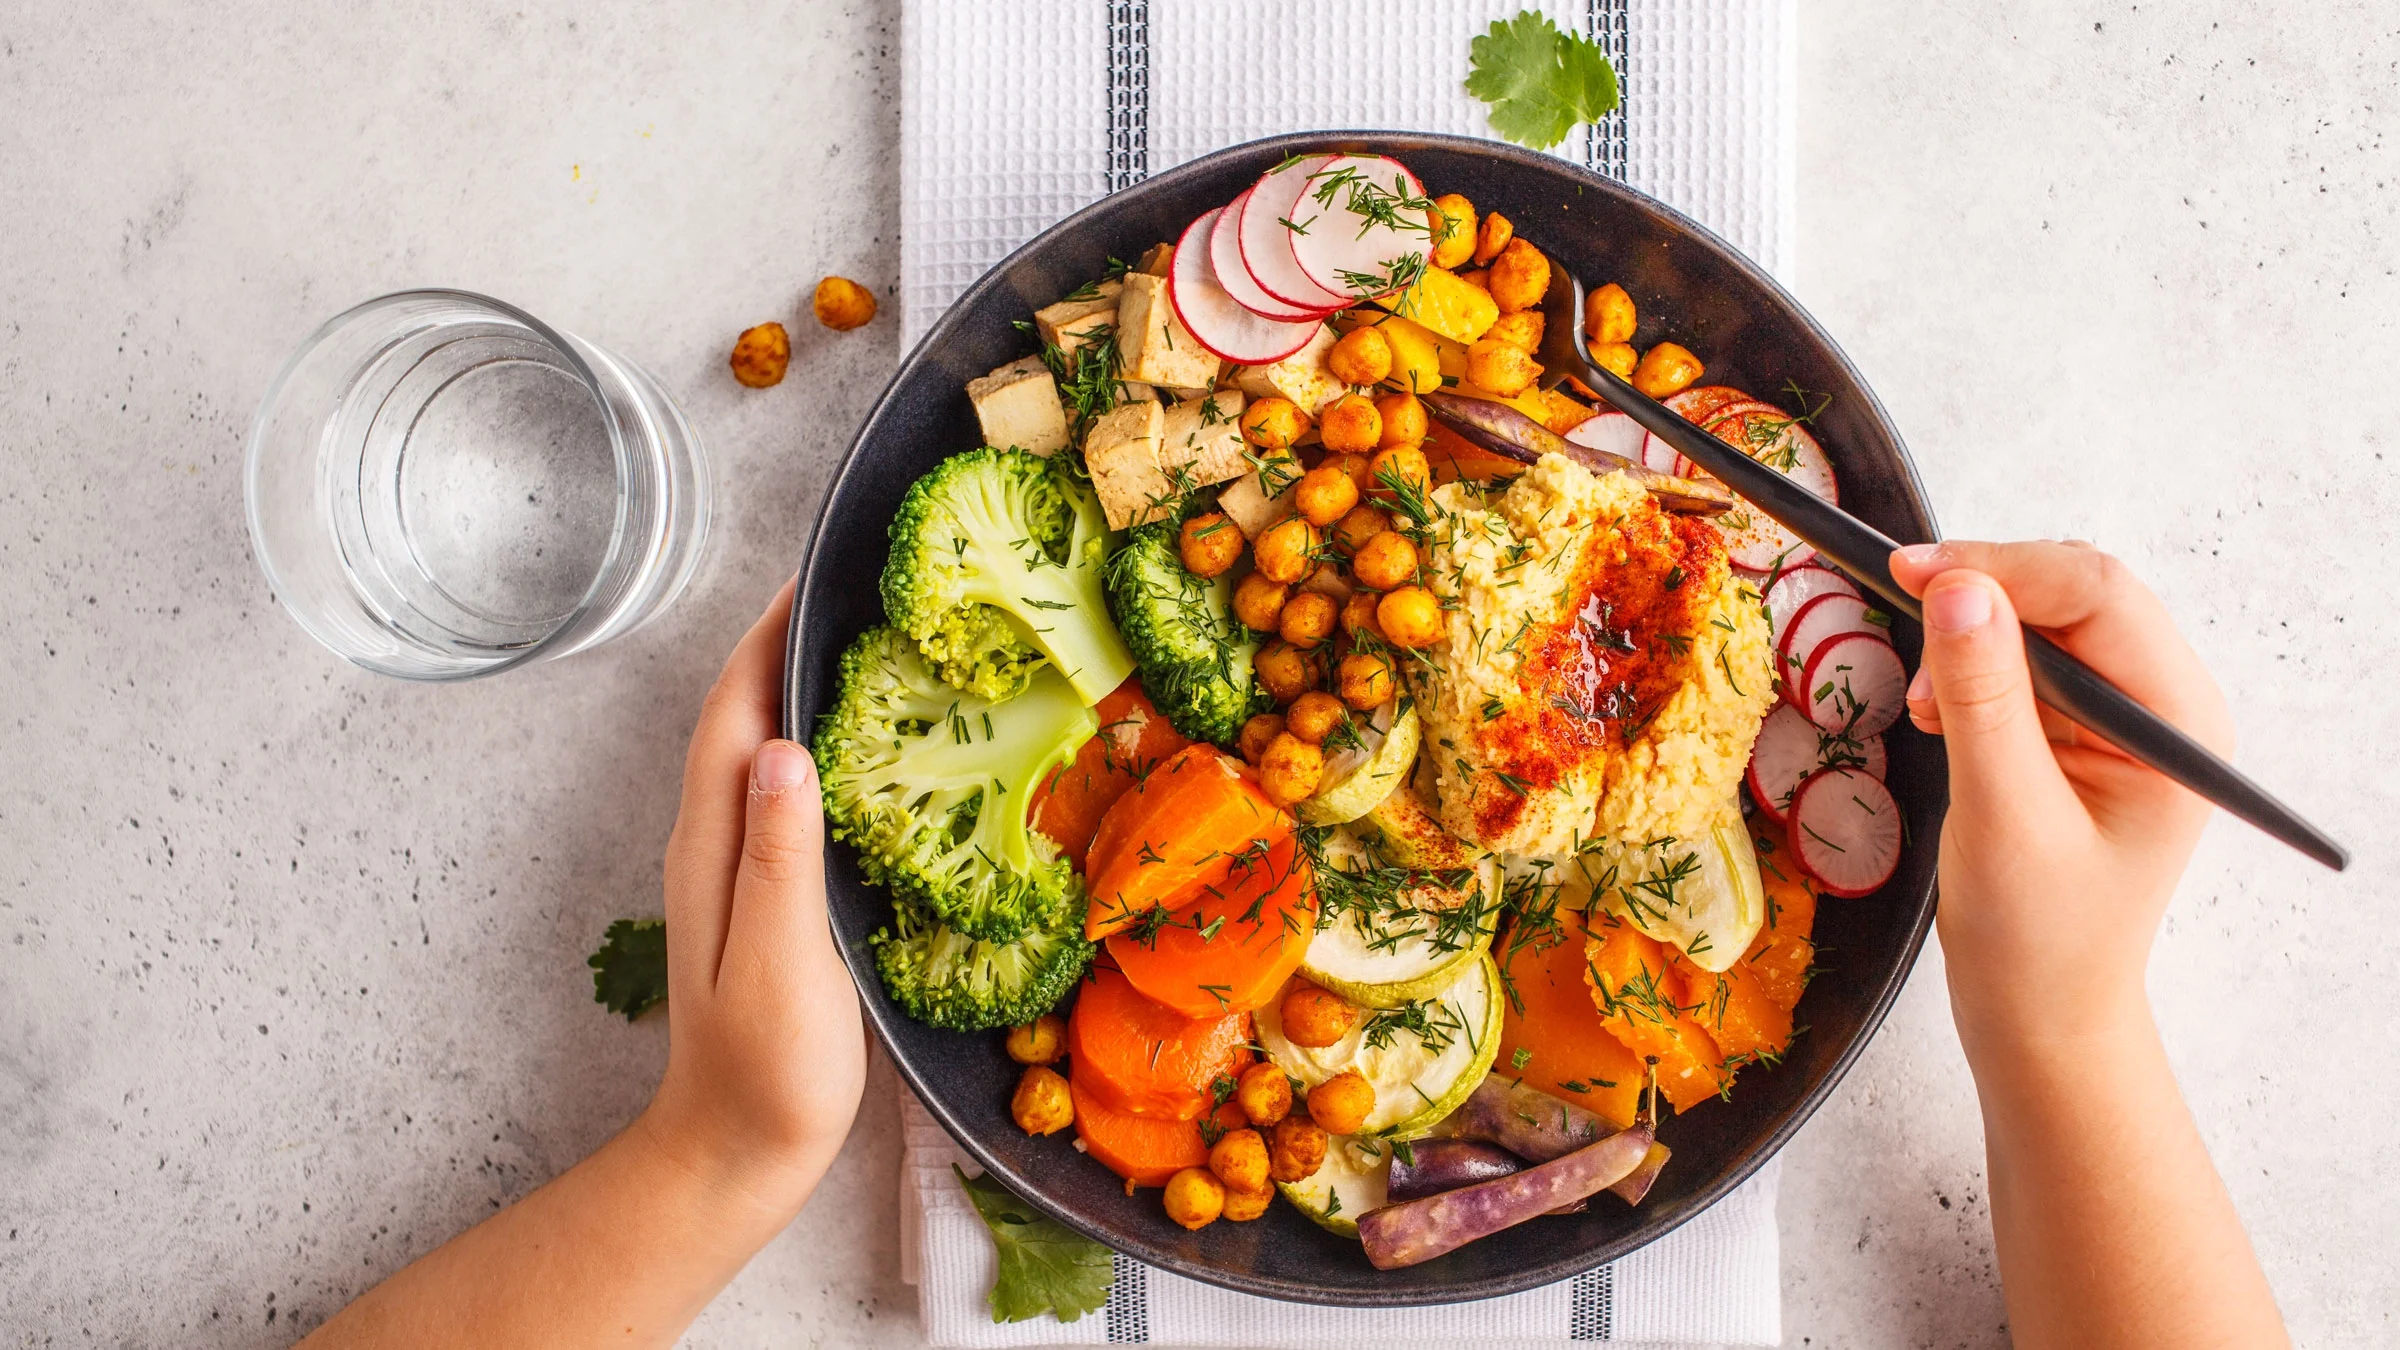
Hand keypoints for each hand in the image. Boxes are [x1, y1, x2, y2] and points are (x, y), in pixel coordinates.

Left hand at [641, 577, 865, 1214]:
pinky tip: (873, 753)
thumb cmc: (765, 1071)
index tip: (814, 575)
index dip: (767, 639)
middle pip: (742, 716)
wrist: (738, 1155)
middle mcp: (714, 842)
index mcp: (712, 844)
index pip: (732, 713)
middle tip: (859, 593)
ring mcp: (737, 869)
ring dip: (805, 690)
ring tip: (872, 647)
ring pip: (765, 750)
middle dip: (788, 645)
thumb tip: (784, 746)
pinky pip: (789, 794)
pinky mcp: (768, 896)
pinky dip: (824, 749)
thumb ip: (779, 855)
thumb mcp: (777, 960)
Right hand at [1887, 541, 2234, 1058]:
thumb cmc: (2038, 940)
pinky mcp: (2077, 732)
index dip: (2001, 569)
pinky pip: (2021, 661)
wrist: (2038, 1012)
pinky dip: (1968, 669)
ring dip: (1970, 638)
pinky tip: (1938, 711)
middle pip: (2074, 594)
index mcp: (2177, 726)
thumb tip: (1958, 592)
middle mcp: (2162, 709)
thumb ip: (1983, 699)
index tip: (1909, 572)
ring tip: (1925, 703)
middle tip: (1902, 612)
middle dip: (1984, 599)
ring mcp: (2122, 719)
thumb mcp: (2002, 816)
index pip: (2097, 594)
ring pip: (2042, 620)